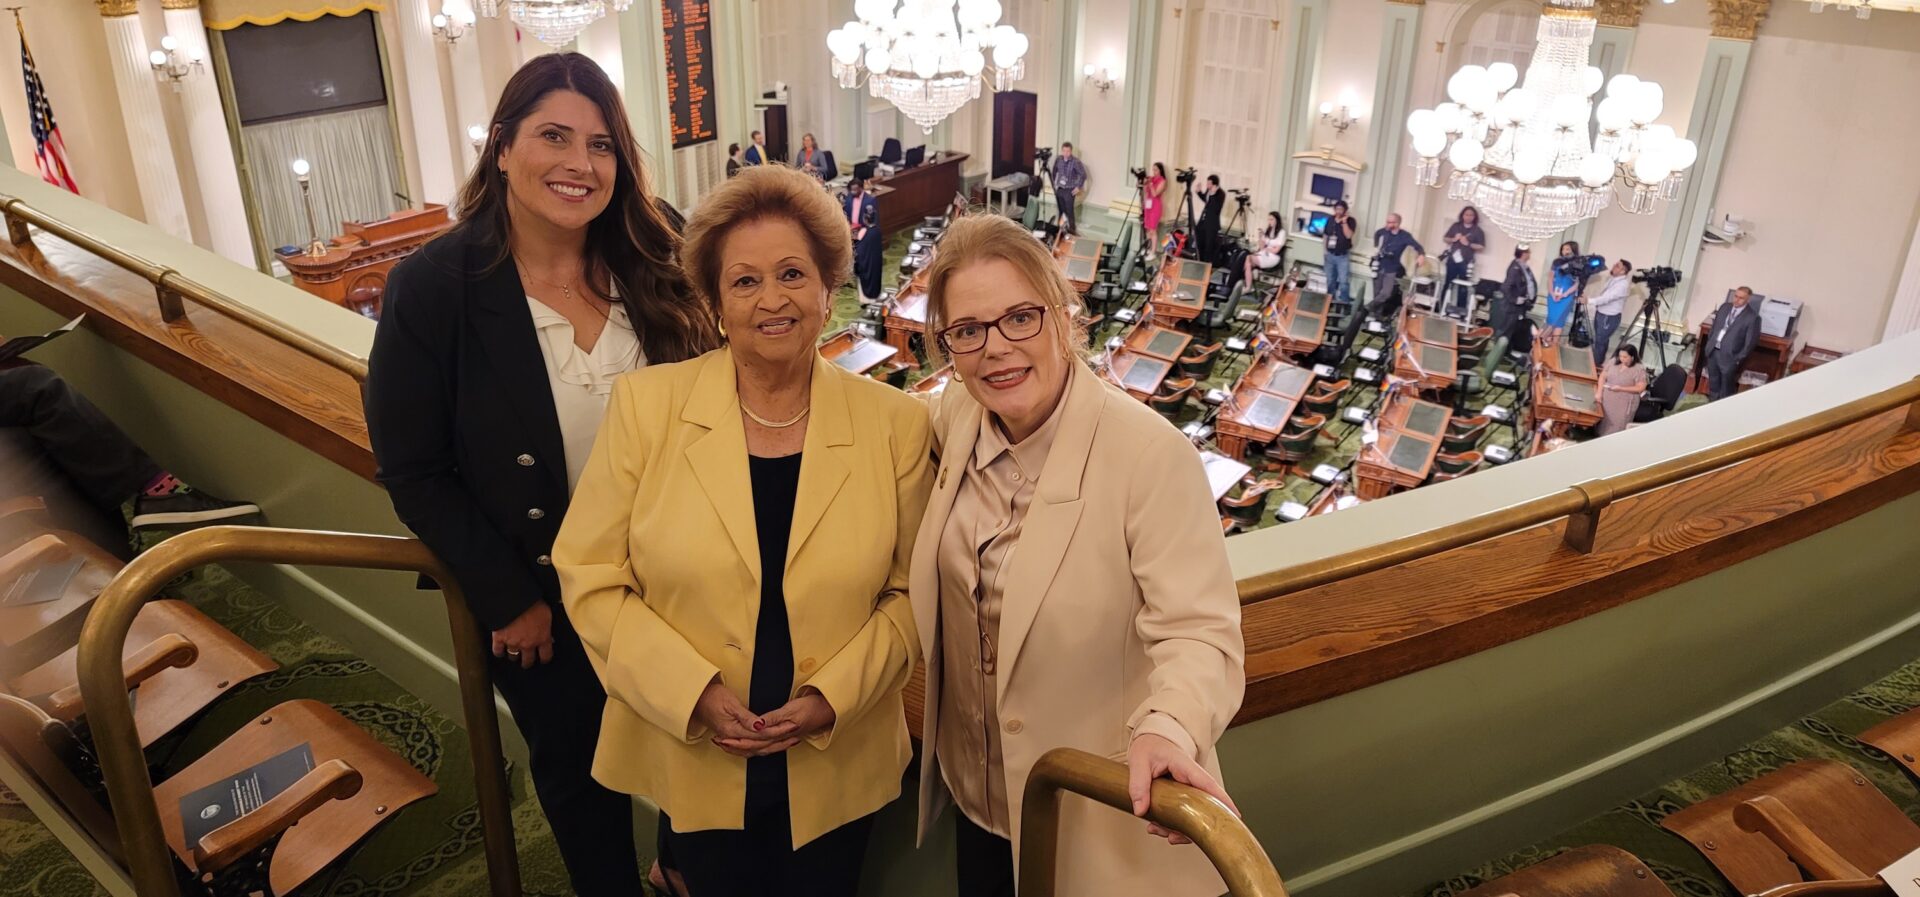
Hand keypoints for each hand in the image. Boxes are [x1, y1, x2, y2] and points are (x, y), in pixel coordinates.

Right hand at [491, 601, 553, 668]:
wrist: (514, 599)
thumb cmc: (533, 603)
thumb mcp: (547, 613)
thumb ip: (548, 626)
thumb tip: (549, 634)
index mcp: (542, 638)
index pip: (546, 655)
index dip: (545, 658)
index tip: (543, 659)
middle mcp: (528, 644)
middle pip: (528, 660)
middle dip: (528, 662)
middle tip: (527, 661)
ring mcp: (513, 643)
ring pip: (513, 656)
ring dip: (514, 656)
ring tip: (514, 654)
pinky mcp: (499, 639)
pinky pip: (497, 651)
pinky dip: (498, 652)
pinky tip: (500, 652)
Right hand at [694, 679, 786, 755]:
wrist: (696, 699)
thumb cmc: (712, 697)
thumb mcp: (730, 704)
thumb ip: (746, 717)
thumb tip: (761, 726)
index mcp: (733, 731)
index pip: (761, 735)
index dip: (778, 731)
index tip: (792, 726)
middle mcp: (733, 739)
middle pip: (761, 746)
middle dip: (780, 742)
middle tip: (796, 737)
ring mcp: (731, 741)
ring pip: (756, 750)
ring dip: (773, 747)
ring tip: (788, 743)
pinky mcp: (731, 739)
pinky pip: (749, 749)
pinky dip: (762, 749)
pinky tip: (769, 748)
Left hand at [716, 688, 834, 756]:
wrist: (828, 708)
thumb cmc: (811, 707)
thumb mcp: (792, 710)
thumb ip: (774, 718)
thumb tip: (757, 726)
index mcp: (780, 734)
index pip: (754, 741)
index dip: (737, 741)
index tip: (722, 738)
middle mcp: (780, 739)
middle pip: (754, 747)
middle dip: (735, 747)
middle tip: (718, 742)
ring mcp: (782, 739)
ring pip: (758, 748)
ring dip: (742, 748)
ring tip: (727, 745)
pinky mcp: (784, 735)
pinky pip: (765, 745)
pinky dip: (753, 746)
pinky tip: (748, 744)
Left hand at [1126, 733, 1238, 844]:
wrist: (1151, 740)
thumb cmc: (1150, 746)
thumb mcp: (1139, 761)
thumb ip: (1138, 784)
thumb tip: (1140, 810)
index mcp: (1186, 767)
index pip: (1208, 784)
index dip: (1223, 801)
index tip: (1235, 816)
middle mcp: (1192, 780)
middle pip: (1204, 807)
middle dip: (1192, 827)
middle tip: (1173, 837)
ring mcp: (1189, 790)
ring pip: (1193, 816)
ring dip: (1176, 829)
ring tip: (1156, 829)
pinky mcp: (1183, 798)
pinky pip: (1183, 816)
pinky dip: (1170, 826)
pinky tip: (1155, 827)